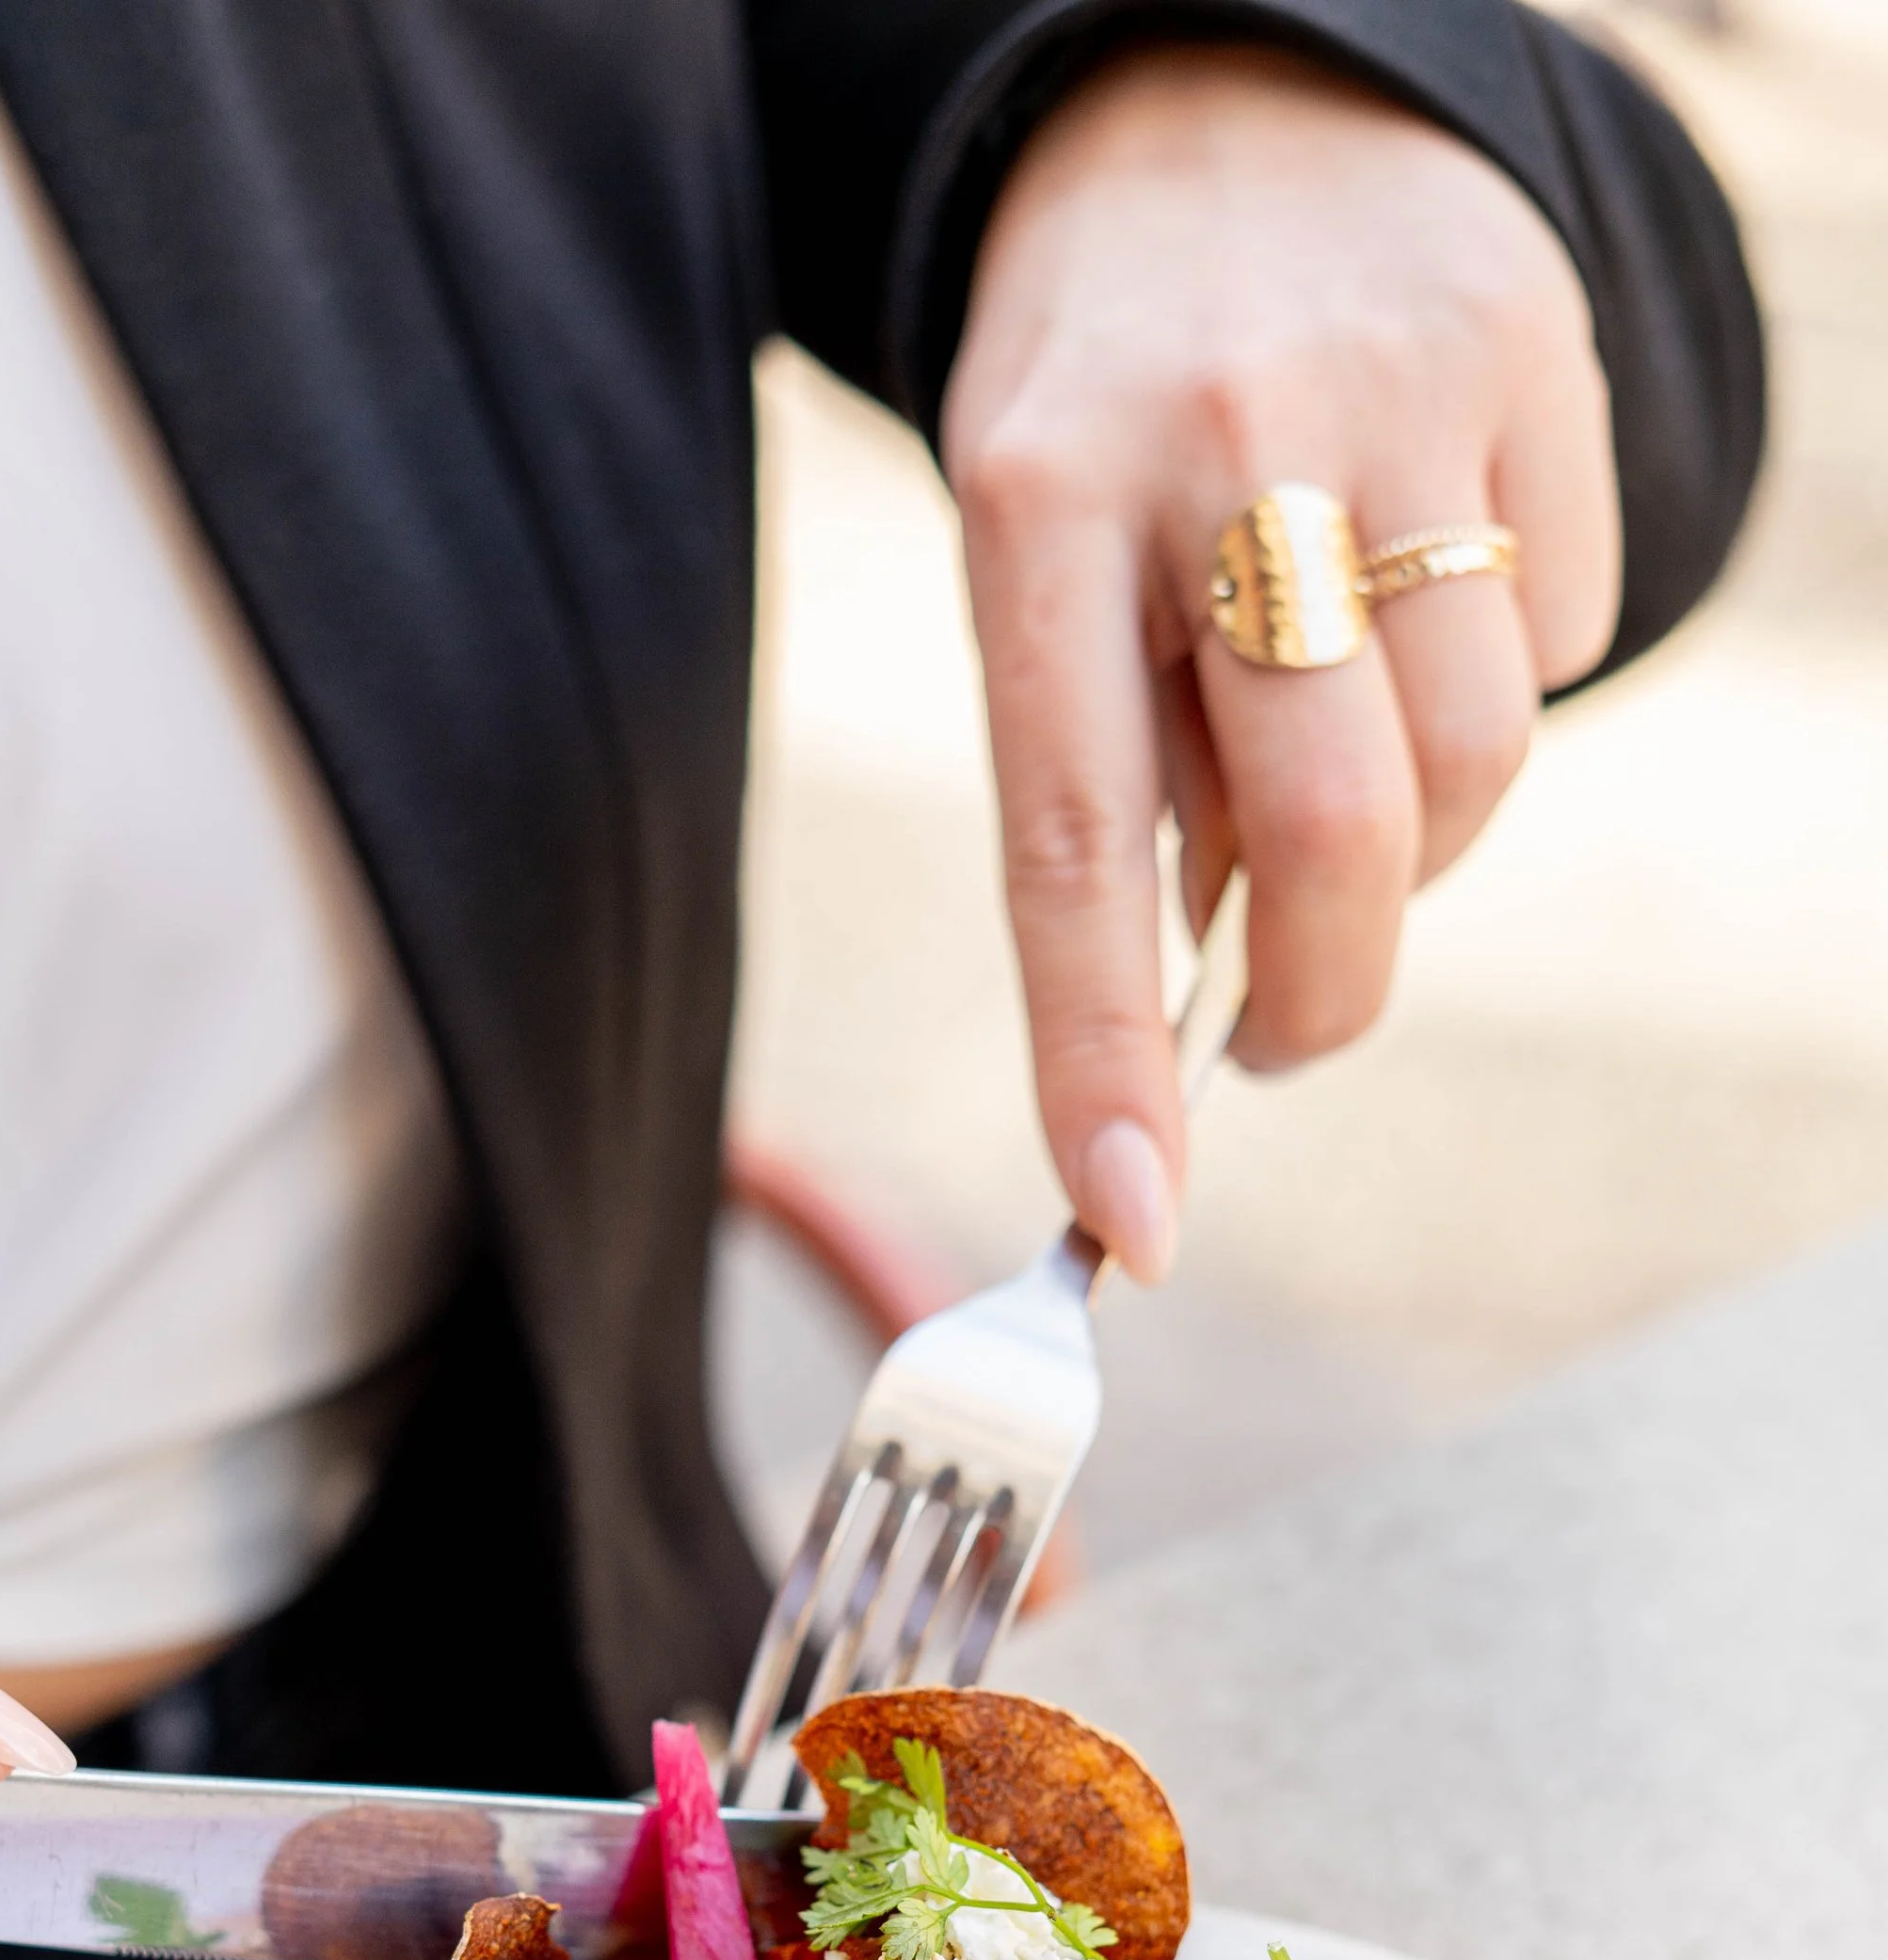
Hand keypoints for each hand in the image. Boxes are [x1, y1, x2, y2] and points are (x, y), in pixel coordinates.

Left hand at [945, 44, 1620, 1277]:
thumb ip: (1122, 768)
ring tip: (1331, 770)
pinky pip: (1555, 636)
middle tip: (1282, 1032)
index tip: (1131, 1220)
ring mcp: (1399, 384)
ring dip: (1413, 843)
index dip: (1103, 1057)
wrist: (1221, 97)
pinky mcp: (1536, 352)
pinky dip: (1484, 678)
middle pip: (1333, 825)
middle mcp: (1217, 436)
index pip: (1071, 840)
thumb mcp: (1037, 561)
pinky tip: (1414, 598)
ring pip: (1473, 762)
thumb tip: (1232, 979)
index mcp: (1033, 499)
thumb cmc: (1101, 406)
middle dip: (1323, 994)